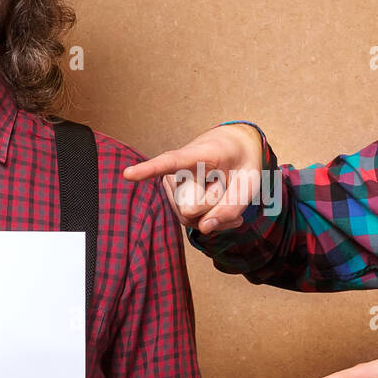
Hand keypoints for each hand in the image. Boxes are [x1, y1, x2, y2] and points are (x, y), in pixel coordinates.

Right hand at [122, 123, 263, 233]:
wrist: (234, 148)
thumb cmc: (242, 160)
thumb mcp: (250, 182)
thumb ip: (231, 206)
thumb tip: (204, 229)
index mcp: (198, 154)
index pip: (170, 163)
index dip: (149, 169)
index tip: (127, 174)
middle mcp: (177, 169)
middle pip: (193, 207)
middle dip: (216, 205)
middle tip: (227, 183)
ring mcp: (172, 184)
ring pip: (192, 218)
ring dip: (214, 213)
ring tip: (223, 190)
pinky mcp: (173, 196)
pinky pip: (191, 221)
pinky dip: (210, 218)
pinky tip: (220, 204)